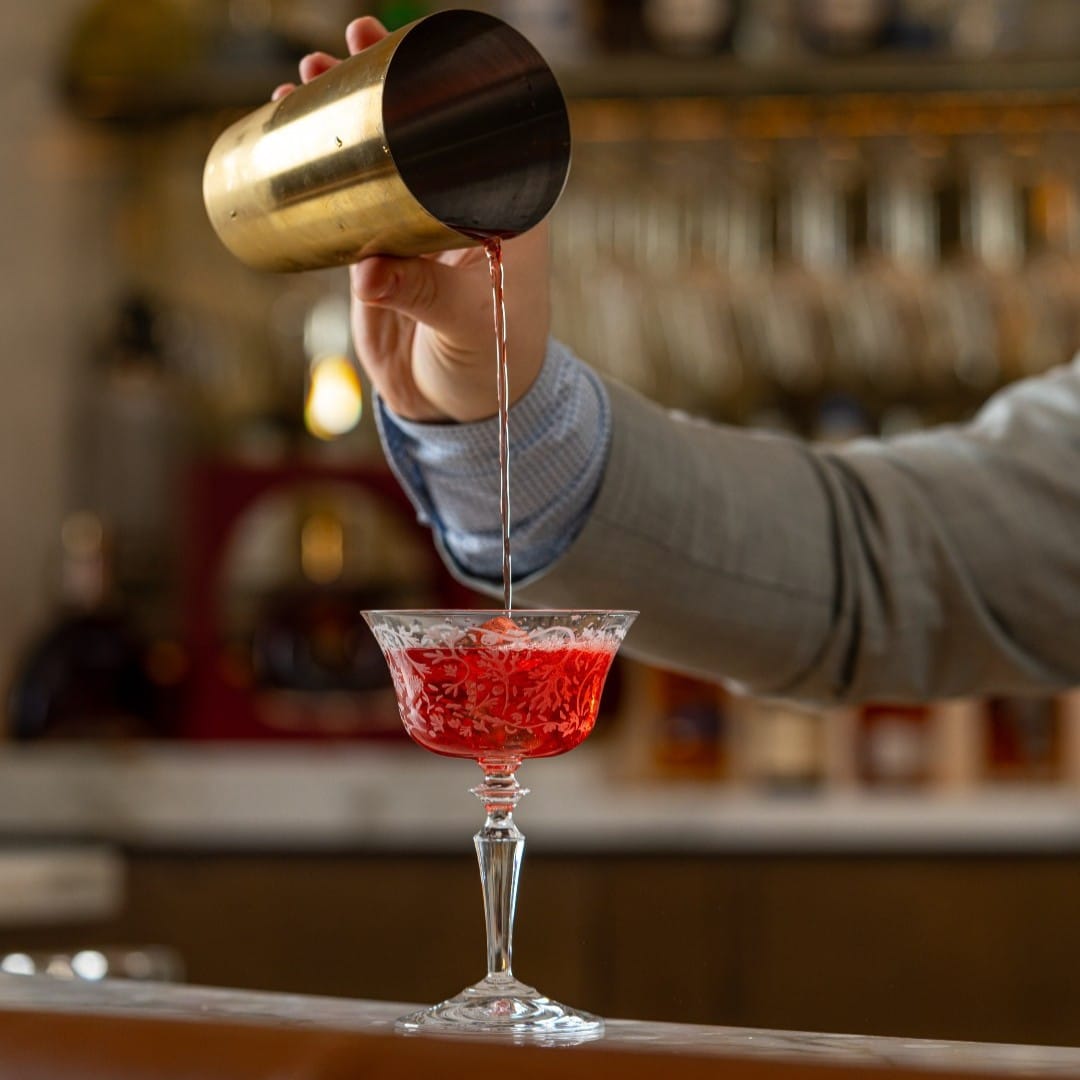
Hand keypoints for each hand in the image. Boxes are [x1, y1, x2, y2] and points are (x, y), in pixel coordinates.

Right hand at [272, 17, 551, 423]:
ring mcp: (415, 226)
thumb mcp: (465, 323)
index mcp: (505, 207)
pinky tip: (288, 140)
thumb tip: (367, 273)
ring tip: (303, 81)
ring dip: (340, 119)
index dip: (441, 82)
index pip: (477, 127)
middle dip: (378, 84)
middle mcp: (460, 205)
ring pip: (378, 158)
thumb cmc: (491, 362)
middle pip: (420, 129)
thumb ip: (422, 293)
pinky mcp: (380, 252)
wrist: (460, 411)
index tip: (404, 48)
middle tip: (341, 49)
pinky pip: (348, 201)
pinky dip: (320, 172)